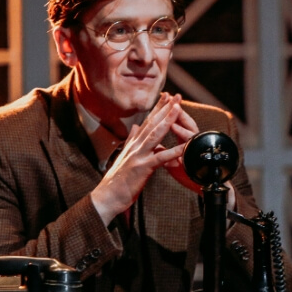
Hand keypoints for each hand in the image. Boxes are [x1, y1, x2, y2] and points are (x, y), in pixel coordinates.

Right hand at [91, 93, 187, 224]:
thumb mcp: (125, 156)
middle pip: (152, 123)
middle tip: (176, 95)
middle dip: (165, 108)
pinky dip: (173, 151)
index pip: (147, 122)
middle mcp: (135, 146)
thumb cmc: (118, 180)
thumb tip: (135, 127)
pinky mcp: (143, 167)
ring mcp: (139, 155)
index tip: (166, 96)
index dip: (157, 108)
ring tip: (178, 108)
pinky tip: (184, 146)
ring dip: (167, 120)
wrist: (107, 196)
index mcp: (133, 143)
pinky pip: (161, 158)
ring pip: (155, 134)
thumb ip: (131, 140)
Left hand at [163, 97, 235, 209]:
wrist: (206, 189)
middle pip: (185, 121)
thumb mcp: (171, 163)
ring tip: (174, 110)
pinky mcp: (203, 156)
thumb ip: (163, 152)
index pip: (175, 122)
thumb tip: (153, 146)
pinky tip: (182, 137)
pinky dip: (188, 141)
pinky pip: (195, 147)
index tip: (159, 99)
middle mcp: (193, 141)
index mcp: (183, 140)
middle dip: (177, 109)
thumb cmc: (190, 175)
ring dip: (182, 122)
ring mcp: (199, 147)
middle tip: (168, 96)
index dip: (167, 111)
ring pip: (191, 130)